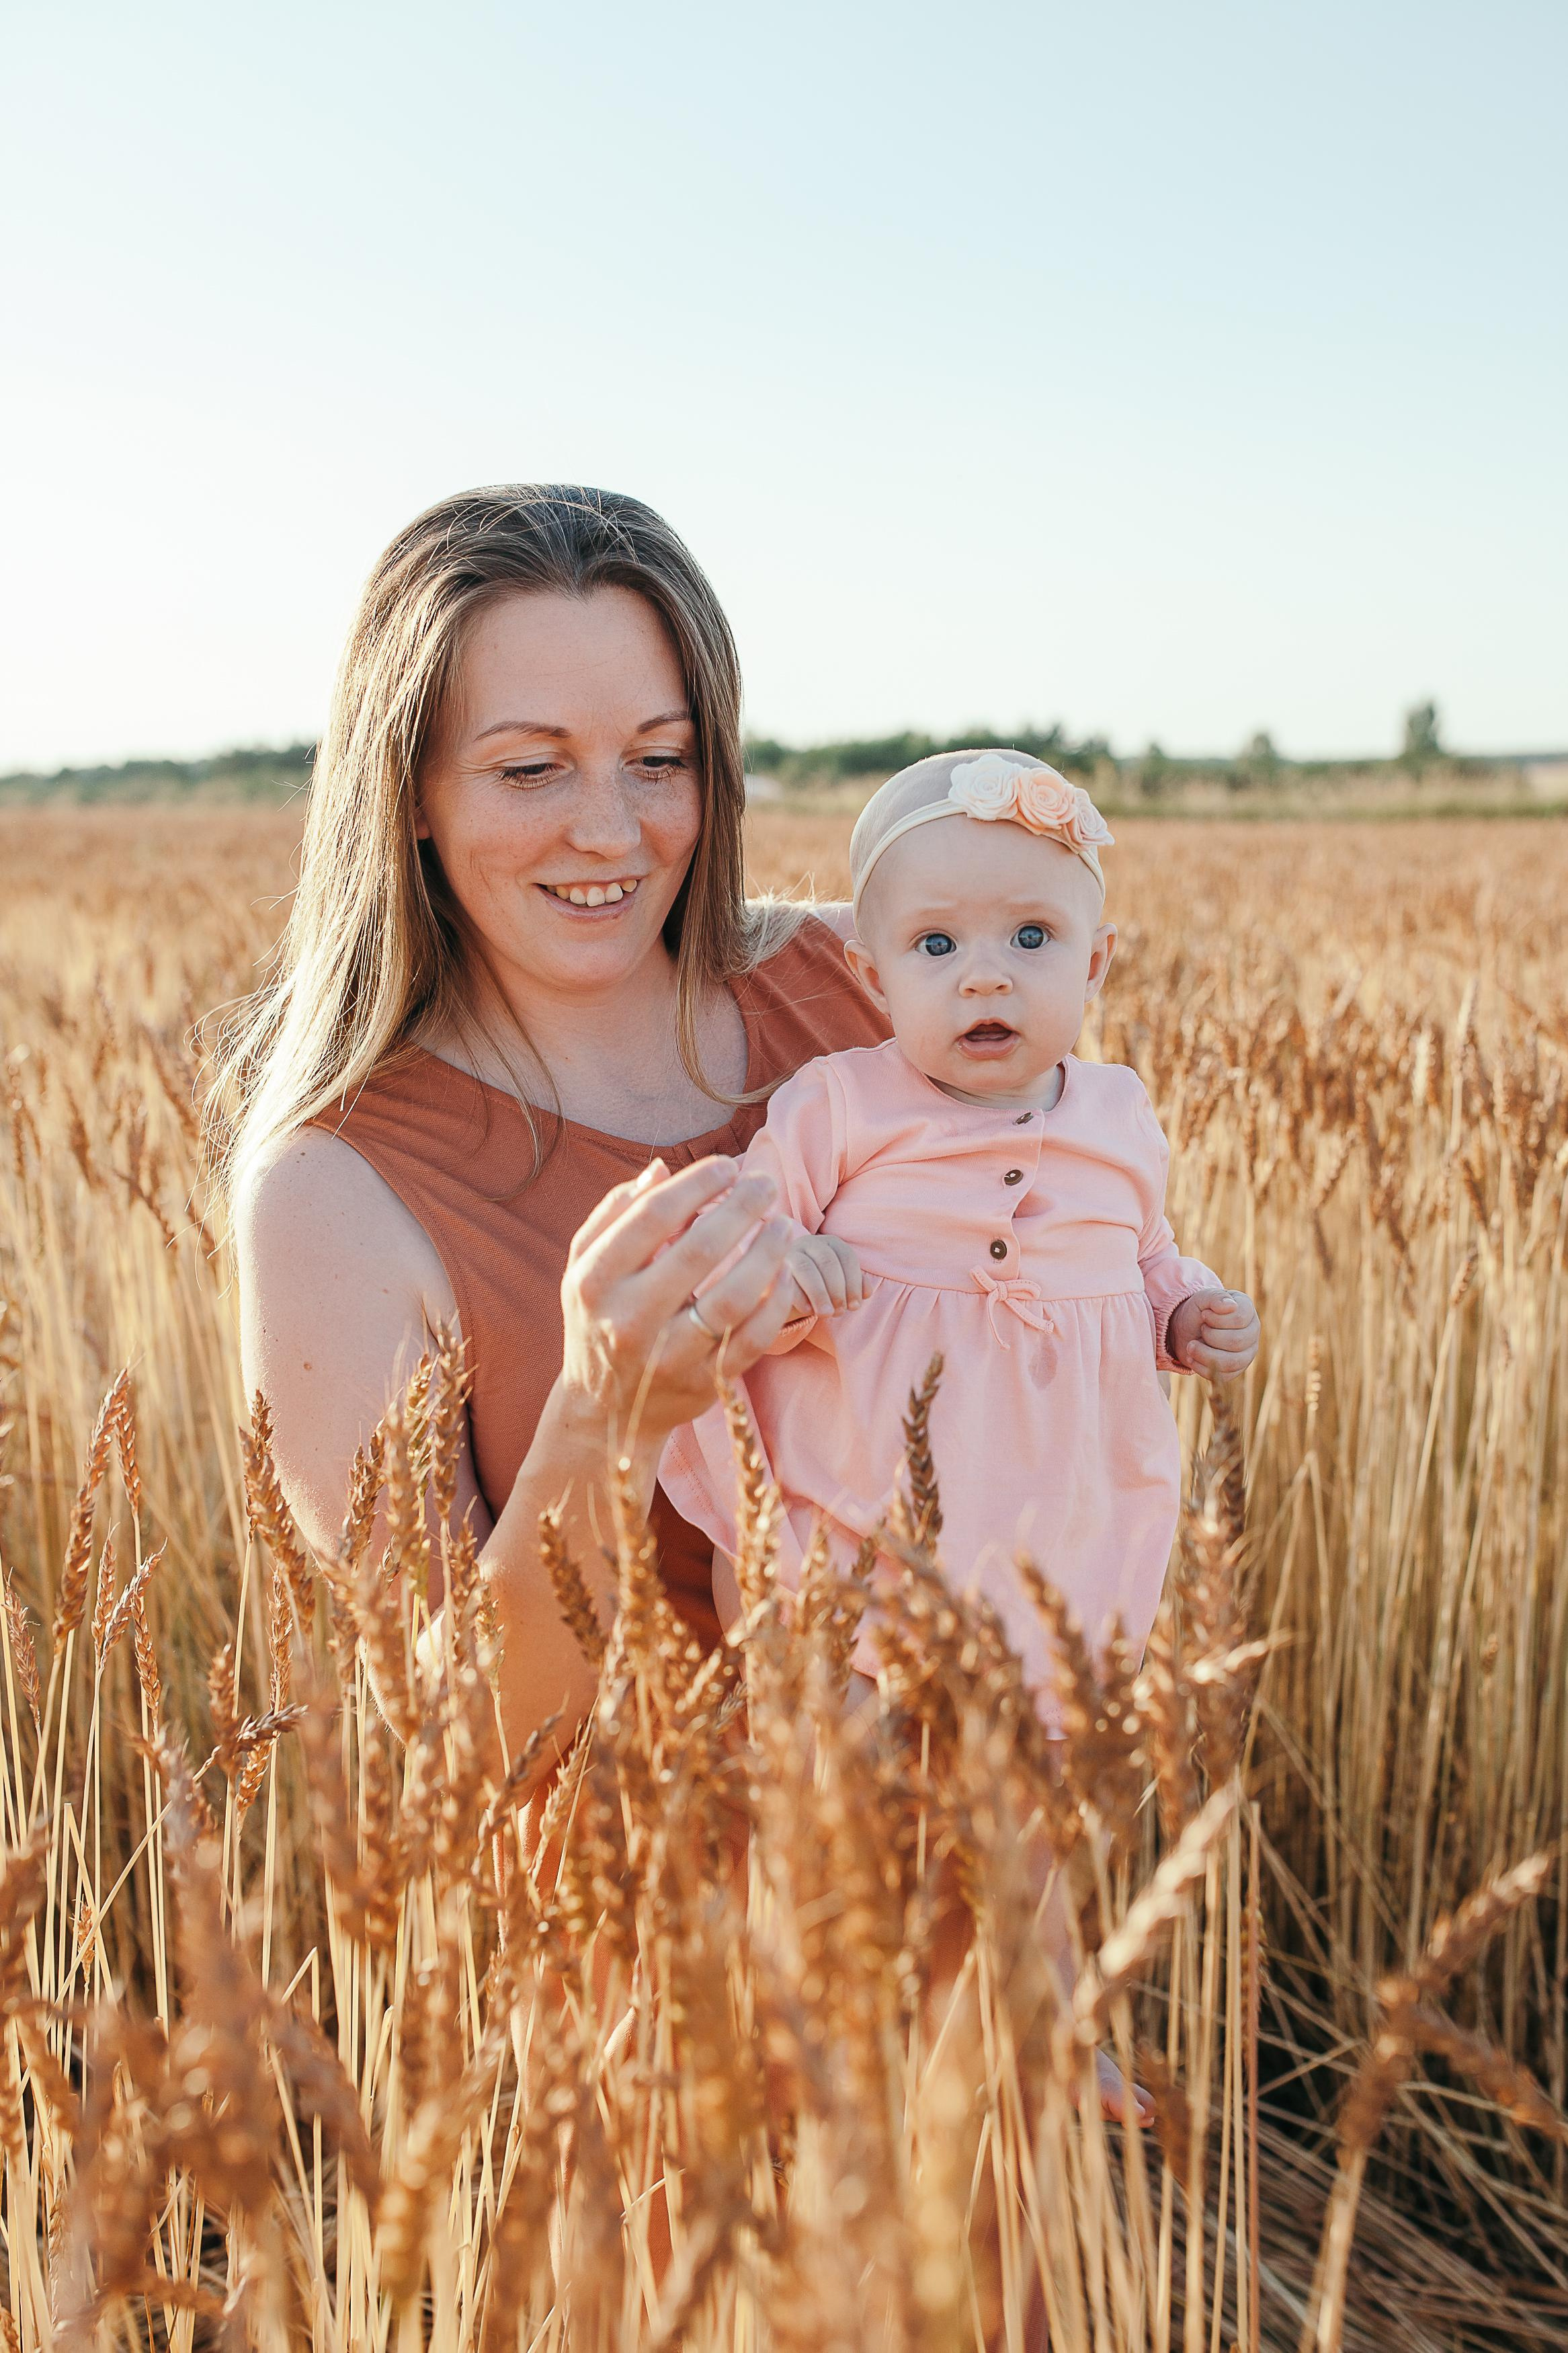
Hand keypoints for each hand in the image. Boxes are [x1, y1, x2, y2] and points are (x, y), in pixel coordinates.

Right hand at [557, 1156, 795, 1453]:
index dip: (698, 1183)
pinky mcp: (704, 1383)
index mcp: (595, 1281)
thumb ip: (615, 1214)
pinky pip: (753, 1339)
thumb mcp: (585, 1267)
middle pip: (700, 1250)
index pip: (653, 1216)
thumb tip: (661, 1169)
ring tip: (784, 1225)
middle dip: (741, 1207)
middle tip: (765, 1184)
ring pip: (734, 1297)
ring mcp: (669, 1356)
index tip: (727, 1166)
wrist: (605, 1411)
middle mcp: (629, 1319)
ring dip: (768, 1253)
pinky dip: (776, 1302)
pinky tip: (784, 1273)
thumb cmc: (600, 1319)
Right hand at [781, 1232, 863, 1321]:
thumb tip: (866, 1292)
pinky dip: (799, 1297)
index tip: (855, 1305)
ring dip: (820, 1294)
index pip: (847, 1257)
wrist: (781, 1291)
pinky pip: (786, 1280)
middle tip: (840, 1312)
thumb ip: (853, 1285)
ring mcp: (789, 1253)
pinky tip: (808, 1311)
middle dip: (837, 1290)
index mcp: (829, 1243)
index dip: (854, 1283)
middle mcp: (809, 1242)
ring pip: (807, 1269)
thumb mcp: (837, 1285)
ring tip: (826, 1315)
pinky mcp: (772, 1268)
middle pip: (828, 1261)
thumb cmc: (816, 1287)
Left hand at [1168, 1288, 1259, 1379]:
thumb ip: (1215, 1297)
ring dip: (1204, 1354)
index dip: (1217, 1319)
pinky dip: (1202, 1368)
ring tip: (1190, 1346)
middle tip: (1199, 1330)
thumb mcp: (1202, 1298)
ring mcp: (1247, 1353)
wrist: (1187, 1330)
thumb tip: (1230, 1305)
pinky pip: (1224, 1375)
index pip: (1240, 1318)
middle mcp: (1252, 1332)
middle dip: (1210, 1336)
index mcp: (1247, 1310)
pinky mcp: (1237, 1369)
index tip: (1204, 1315)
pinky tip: (1192, 1358)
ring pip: (1231, 1362)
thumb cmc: (1199, 1311)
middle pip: (1236, 1341)